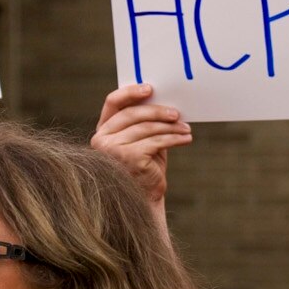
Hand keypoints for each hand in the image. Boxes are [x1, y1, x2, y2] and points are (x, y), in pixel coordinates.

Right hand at [92, 84, 189, 208]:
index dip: (131, 92)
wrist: (145, 200)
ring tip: (186, 129)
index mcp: (103, 131)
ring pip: (147, 128)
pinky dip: (175, 138)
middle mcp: (102, 139)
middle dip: (158, 111)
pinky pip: (157, 141)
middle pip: (132, 114)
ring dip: (171, 127)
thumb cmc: (145, 168)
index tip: (150, 89)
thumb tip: (164, 101)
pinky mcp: (129, 157)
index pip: (113, 103)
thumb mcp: (142, 141)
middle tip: (177, 113)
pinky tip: (186, 139)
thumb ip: (144, 122)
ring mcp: (113, 149)